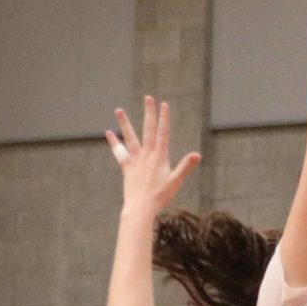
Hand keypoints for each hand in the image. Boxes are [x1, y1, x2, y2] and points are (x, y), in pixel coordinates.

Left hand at [106, 97, 200, 213]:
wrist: (141, 207)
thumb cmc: (160, 196)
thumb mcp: (176, 181)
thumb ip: (185, 167)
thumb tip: (197, 155)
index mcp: (160, 157)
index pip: (163, 133)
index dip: (164, 119)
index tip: (164, 104)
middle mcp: (147, 155)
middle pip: (148, 130)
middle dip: (149, 113)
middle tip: (148, 98)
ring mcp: (136, 160)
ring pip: (130, 138)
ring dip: (125, 123)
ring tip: (119, 110)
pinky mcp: (127, 168)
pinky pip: (120, 153)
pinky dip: (115, 143)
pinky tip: (109, 132)